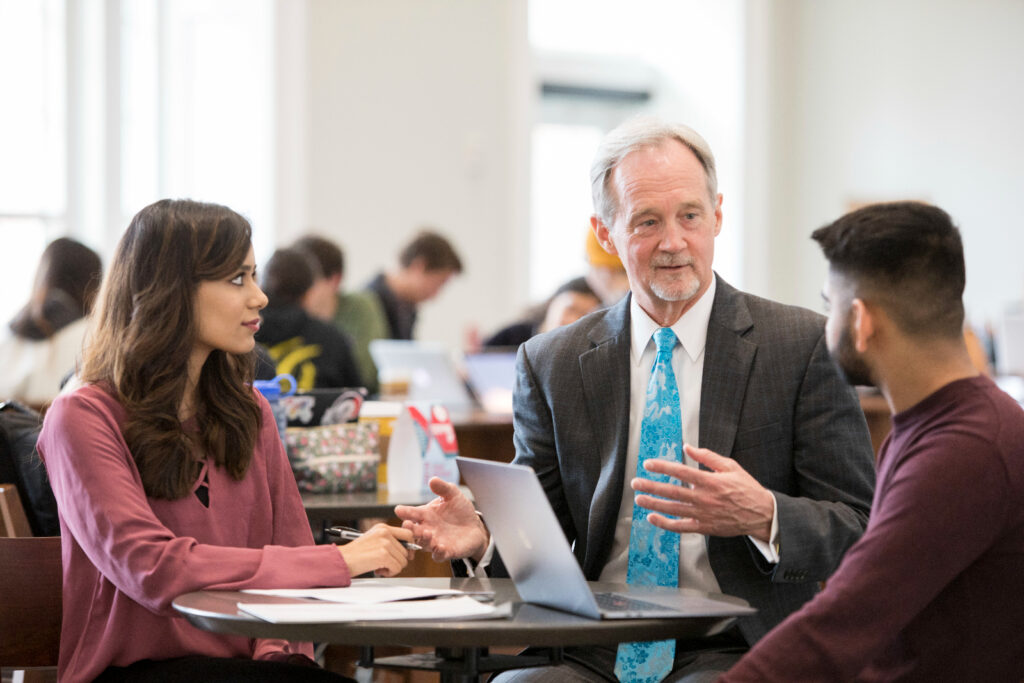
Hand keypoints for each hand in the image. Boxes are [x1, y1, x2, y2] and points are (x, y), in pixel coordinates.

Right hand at [336, 523, 414, 576]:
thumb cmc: (355, 554)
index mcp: (383, 528)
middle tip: (384, 564)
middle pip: (406, 551)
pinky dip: (390, 573)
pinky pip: (397, 568)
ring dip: (393, 568)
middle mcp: (385, 532)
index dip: (409, 547)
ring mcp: (385, 543)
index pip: (408, 534)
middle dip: (398, 561)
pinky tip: (378, 570)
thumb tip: (408, 551)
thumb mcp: (373, 541)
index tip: (406, 555)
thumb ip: (389, 542)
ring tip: (379, 566)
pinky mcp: (383, 555)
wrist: (341, 560)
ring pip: (403, 561)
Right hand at [394, 477, 488, 561]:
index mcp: (426, 515)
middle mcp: (427, 529)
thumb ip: (443, 488)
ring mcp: (436, 541)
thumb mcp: (453, 495)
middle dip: (410, 528)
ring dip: (423, 539)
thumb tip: (432, 479)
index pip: (412, 513)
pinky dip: (438, 552)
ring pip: (424, 544)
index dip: (405, 512)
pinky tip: (440, 547)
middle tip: (408, 525)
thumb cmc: (460, 510)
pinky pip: (439, 555)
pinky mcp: (447, 552)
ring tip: (426, 533)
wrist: (475, 526)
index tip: (399, 510)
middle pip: (414, 531)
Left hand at [632, 444, 774, 541]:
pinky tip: (653, 517)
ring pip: (673, 510)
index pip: (681, 472)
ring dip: (654, 504)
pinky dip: (665, 523)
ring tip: (639, 499)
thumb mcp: (730, 466)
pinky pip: (681, 527)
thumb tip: (687, 447)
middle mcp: (705, 498)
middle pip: (672, 492)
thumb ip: (707, 456)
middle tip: (635, 483)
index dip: (663, 467)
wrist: (762, 514)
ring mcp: (703, 514)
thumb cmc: (746, 488)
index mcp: (711, 481)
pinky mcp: (704, 527)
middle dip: (651, 487)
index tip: (648, 464)